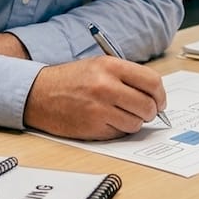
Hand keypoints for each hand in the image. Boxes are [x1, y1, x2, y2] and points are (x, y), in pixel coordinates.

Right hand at [23, 56, 167, 139]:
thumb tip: (155, 95)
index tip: (159, 101)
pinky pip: (120, 133)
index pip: (152, 82)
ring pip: (136, 123)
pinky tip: (105, 120)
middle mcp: (106, 86)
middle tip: (145, 112)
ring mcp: (99, 108)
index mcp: (110, 66)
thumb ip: (127, 77)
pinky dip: (118, 130)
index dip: (160, 95)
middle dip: (150, 112)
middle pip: (148, 105)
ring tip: (119, 114)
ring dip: (133, 122)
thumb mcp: (99, 66)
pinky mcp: (93, 127)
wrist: (39, 94)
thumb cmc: (71, 80)